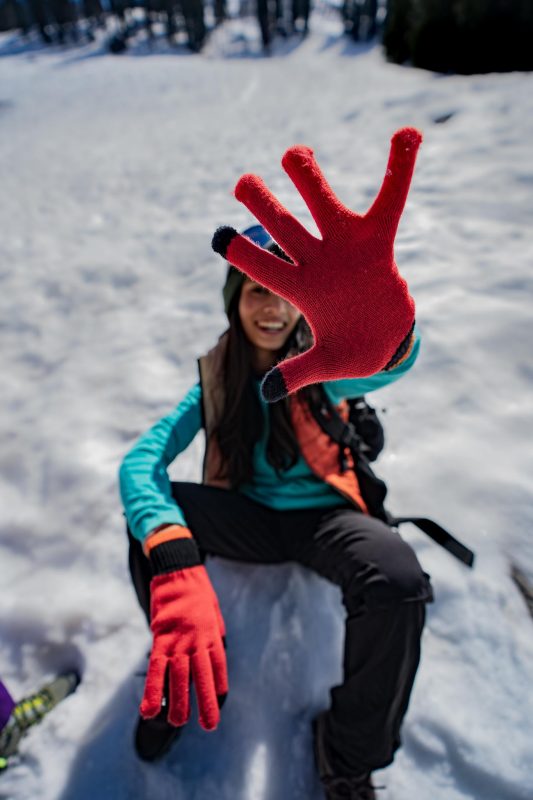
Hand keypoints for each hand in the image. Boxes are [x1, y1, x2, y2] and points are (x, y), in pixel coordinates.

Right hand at [140, 564, 227, 730]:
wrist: (178, 570)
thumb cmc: (197, 591)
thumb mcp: (214, 612)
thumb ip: (213, 633)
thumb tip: (213, 650)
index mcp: (212, 635)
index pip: (218, 666)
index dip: (219, 686)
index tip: (219, 702)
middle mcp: (197, 641)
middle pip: (201, 677)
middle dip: (204, 703)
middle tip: (208, 725)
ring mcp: (178, 641)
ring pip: (178, 678)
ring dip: (177, 702)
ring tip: (176, 722)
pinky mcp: (160, 639)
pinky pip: (156, 669)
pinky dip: (152, 690)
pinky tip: (149, 709)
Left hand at [212, 128, 421, 401]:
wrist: (385, 339)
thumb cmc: (350, 350)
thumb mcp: (325, 364)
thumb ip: (298, 373)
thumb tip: (266, 392)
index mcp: (300, 289)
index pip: (265, 267)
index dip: (243, 252)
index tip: (217, 236)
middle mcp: (317, 260)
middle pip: (285, 228)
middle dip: (264, 206)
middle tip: (241, 183)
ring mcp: (346, 246)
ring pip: (323, 204)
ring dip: (308, 179)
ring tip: (293, 152)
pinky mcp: (378, 239)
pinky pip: (391, 197)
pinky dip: (400, 168)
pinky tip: (407, 133)